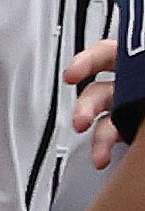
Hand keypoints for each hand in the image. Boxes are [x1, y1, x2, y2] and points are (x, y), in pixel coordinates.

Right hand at [75, 35, 122, 169]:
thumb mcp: (143, 77)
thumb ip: (132, 71)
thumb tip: (131, 56)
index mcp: (135, 66)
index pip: (107, 53)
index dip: (86, 61)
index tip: (71, 75)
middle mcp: (131, 85)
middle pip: (97, 88)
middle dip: (84, 107)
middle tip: (81, 121)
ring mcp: (129, 108)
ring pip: (100, 117)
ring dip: (96, 136)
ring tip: (99, 152)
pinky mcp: (129, 130)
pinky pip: (109, 136)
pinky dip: (103, 147)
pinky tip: (104, 157)